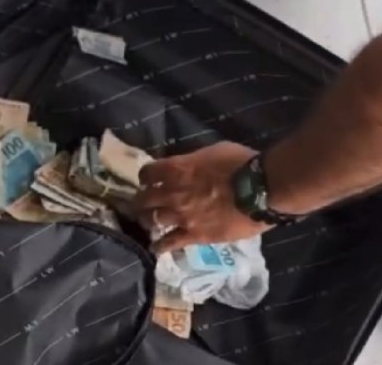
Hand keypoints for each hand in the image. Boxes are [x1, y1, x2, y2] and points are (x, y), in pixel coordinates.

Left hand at [134, 141, 272, 253]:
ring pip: (152, 220)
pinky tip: (154, 248)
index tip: (148, 179)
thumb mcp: (212, 151)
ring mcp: (181, 216)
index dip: (146, 176)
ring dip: (147, 220)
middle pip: (144, 198)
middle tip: (141, 203)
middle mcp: (172, 193)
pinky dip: (160, 246)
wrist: (259, 190)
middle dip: (141, 200)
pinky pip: (170, 243)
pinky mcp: (194, 235)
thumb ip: (193, 161)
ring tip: (147, 222)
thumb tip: (187, 166)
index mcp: (176, 169)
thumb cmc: (240, 163)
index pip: (148, 172)